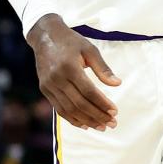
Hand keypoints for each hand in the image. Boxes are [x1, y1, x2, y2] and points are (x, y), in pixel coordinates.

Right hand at [26, 14, 119, 130]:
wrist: (45, 37)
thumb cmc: (72, 42)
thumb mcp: (90, 50)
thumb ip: (103, 68)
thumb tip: (118, 84)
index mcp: (69, 68)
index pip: (88, 92)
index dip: (102, 103)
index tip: (115, 111)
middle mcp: (57, 79)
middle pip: (79, 104)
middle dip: (97, 116)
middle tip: (112, 123)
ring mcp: (49, 86)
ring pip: (68, 110)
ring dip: (86, 120)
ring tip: (101, 127)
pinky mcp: (45, 90)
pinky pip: (59, 109)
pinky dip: (72, 119)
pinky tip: (85, 124)